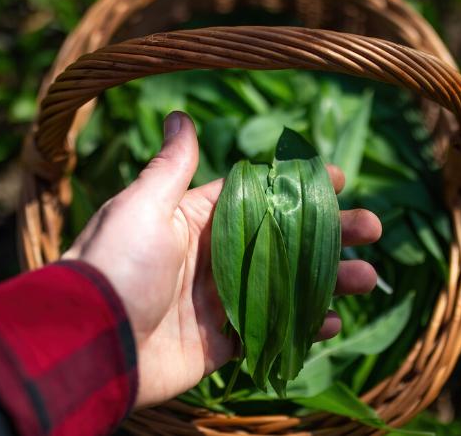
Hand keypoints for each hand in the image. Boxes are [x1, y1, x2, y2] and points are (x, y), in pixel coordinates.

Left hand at [63, 112, 381, 407]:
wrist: (88, 341)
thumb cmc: (115, 264)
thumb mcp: (142, 206)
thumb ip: (171, 167)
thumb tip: (180, 116)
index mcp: (195, 221)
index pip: (258, 198)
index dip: (298, 188)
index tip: (340, 178)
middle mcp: (212, 258)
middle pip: (283, 242)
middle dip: (329, 234)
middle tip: (372, 228)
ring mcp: (220, 302)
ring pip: (286, 286)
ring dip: (328, 280)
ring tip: (367, 276)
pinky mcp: (221, 344)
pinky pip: (271, 332)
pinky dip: (303, 327)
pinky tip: (332, 320)